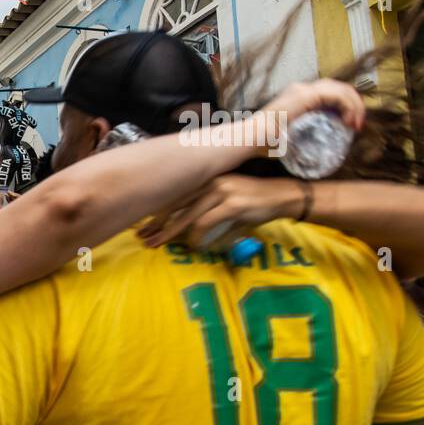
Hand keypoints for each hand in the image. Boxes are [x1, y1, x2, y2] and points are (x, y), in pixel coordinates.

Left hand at [137, 175, 303, 250]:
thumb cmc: (252, 202)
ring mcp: (221, 191)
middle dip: (156, 222)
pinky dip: (196, 236)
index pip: (175, 194)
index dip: (157, 210)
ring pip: (187, 214)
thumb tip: (180, 228)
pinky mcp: (232, 204)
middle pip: (175, 203)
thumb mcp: (223, 202)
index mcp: (205, 178)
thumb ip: (202, 210)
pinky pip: (206, 222)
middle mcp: (210, 181)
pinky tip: (193, 246)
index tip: (143, 224)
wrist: (282, 196)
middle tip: (141, 236)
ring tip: (156, 243)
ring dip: (170, 232)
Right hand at [251, 78, 366, 152]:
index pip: (329, 93)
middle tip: (357, 124)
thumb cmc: (265, 142)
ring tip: (356, 124)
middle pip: (338, 87)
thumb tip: (317, 146)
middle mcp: (301, 88)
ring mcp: (304, 89)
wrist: (252, 137)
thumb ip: (303, 133)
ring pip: (341, 88)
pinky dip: (348, 106)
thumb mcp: (291, 135)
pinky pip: (337, 95)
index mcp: (297, 96)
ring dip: (354, 105)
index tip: (350, 125)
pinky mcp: (307, 95)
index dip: (344, 105)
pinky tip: (349, 120)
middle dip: (353, 103)